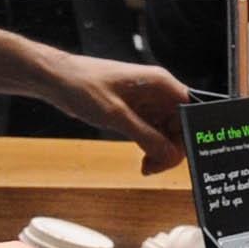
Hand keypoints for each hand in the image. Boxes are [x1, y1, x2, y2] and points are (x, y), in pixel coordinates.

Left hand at [40, 53, 190, 171]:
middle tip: (156, 166)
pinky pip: (153, 133)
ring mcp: (148, 102)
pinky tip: (144, 161)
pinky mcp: (136, 112)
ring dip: (161, 152)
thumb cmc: (83, 85)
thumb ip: (146, 137)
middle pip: (181, 126)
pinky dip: (151, 148)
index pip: (191, 111)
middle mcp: (158, 92)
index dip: (190, 135)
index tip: (180, 155)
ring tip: (147, 166)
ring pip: (168, 133)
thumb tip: (171, 155)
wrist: (57, 81)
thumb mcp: (116, 116)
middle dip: (173, 149)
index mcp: (160, 83)